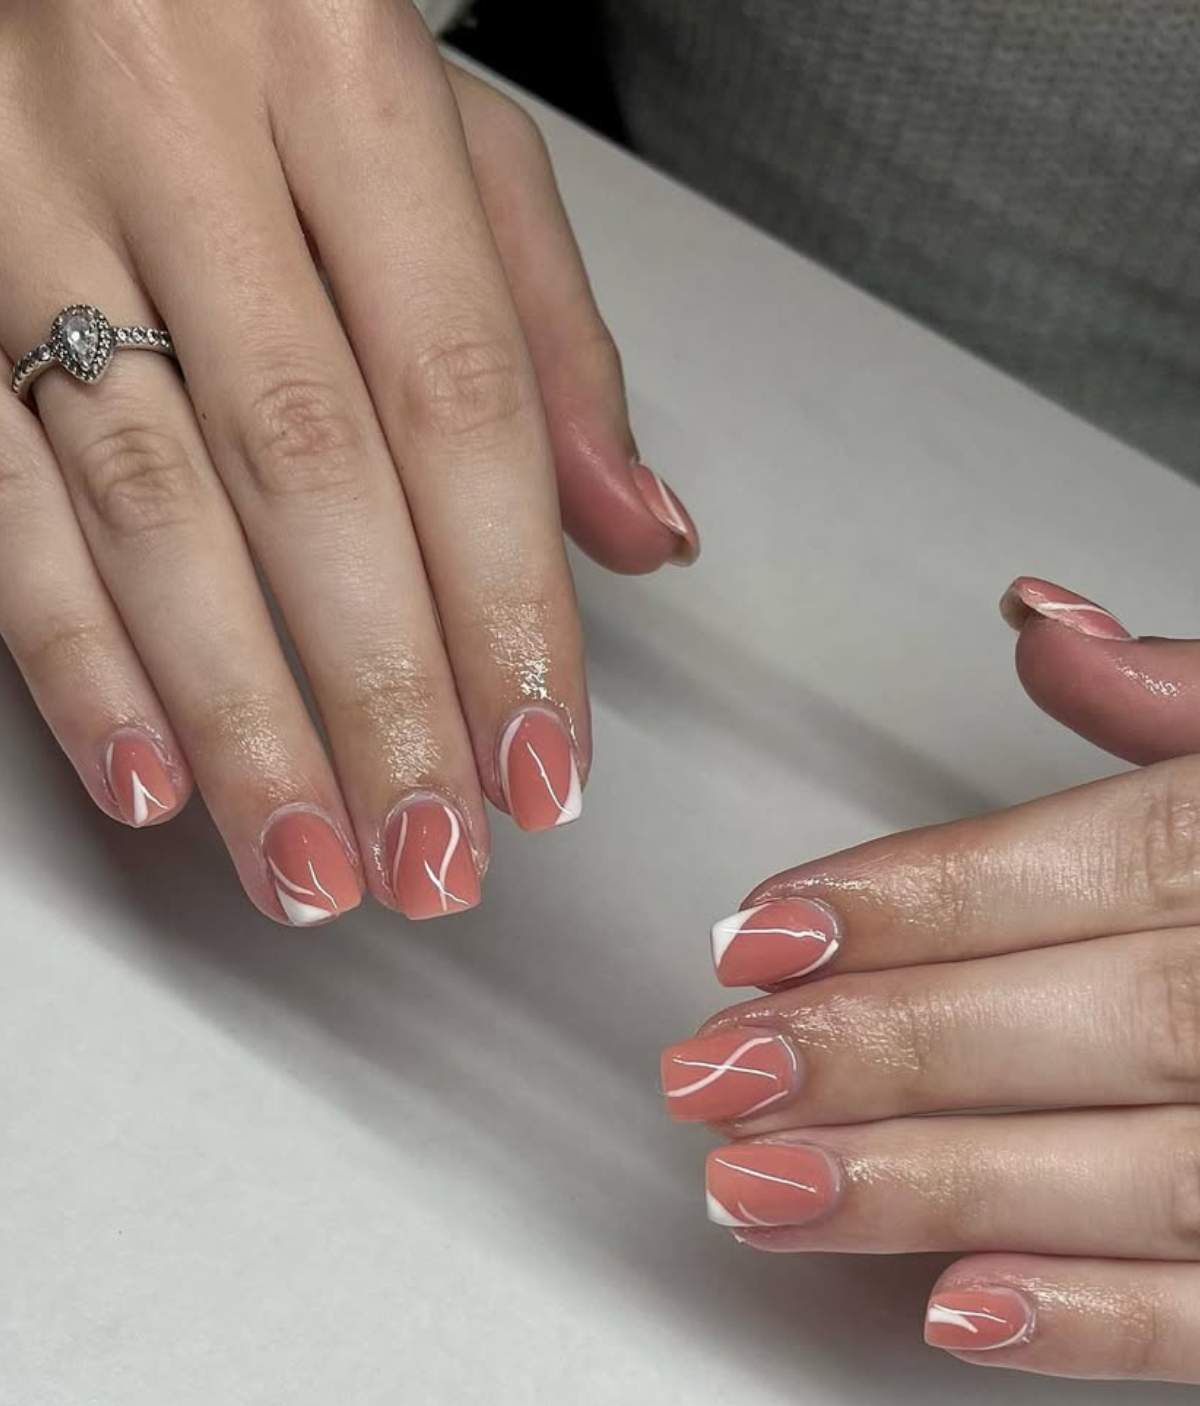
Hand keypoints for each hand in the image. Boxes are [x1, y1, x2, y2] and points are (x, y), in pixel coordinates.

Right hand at [0, 3, 696, 923]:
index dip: (508, 604)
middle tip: (434, 854)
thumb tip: (639, 533)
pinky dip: (70, 652)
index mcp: (339, 71)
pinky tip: (148, 778)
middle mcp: (177, 128)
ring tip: (312, 863)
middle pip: (309, 468)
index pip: (458, 394)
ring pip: (149, 501)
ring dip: (239, 713)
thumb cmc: (259, 18)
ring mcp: (25, 199)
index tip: (541, 761)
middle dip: (382, 693)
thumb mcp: (438, 127)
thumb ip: (544, 327)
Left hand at [663, 578, 1199, 1382]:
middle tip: (716, 1073)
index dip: (921, 896)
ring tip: (766, 1194)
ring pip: (1152, 1169)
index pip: (1105, 855)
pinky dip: (1114, 1322)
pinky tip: (964, 1313)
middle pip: (1103, 1015)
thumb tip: (1043, 623)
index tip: (765, 929)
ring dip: (945, 1188)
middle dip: (892, 1047)